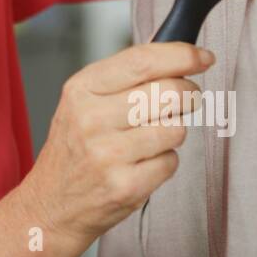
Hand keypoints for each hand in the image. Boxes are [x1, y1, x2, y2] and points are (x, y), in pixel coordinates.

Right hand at [15, 42, 213, 244]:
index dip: (182, 55)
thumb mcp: (82, 101)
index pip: (142, 61)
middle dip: (188, 94)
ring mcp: (109, 154)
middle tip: (185, 99)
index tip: (203, 57)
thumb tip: (171, 52)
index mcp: (81, 89)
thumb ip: (124, 75)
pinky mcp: (127, 186)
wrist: (52, 204)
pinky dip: (165, 161)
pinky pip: (172, 161)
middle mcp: (92, 118)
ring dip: (173, 131)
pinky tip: (142, 163)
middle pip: (169, 92)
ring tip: (149, 138)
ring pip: (176, 128)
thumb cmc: (73, 149)